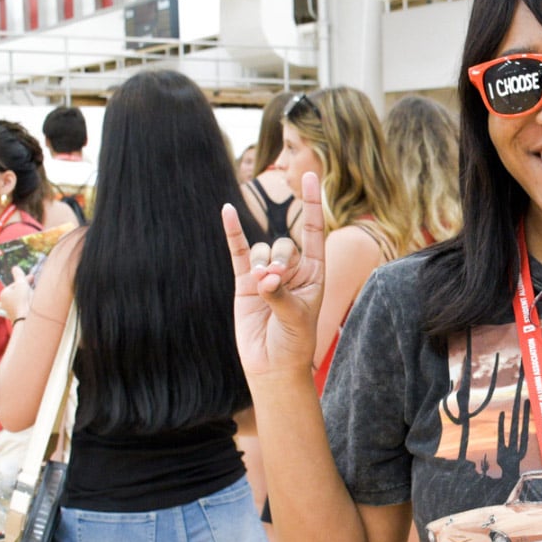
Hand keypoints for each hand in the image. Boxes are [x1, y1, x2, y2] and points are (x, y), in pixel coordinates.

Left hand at [0, 266, 32, 320]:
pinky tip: (33, 304)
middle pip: (17, 292)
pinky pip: (22, 306)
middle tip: (35, 285)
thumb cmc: (23, 300)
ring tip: (35, 295)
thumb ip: (19, 275)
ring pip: (20, 299)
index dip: (24, 280)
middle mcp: (4, 302)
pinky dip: (27, 303)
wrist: (26, 319)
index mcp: (4, 294)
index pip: (15, 284)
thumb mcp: (22, 284)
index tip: (33, 277)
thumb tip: (15, 267)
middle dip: (26, 288)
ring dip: (27, 296)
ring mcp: (10, 310)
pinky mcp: (17, 316)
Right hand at [223, 172, 326, 377]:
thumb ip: (281, 294)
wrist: (272, 365)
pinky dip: (232, 232)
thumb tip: (264, 278)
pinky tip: (226, 211)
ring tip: (264, 289)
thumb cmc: (294, 342)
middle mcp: (292, 270)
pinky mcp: (244, 282)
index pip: (314, 231)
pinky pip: (237, 252)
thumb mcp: (296, 318)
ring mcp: (266, 274)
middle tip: (277, 284)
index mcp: (315, 273)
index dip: (312, 204)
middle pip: (284, 244)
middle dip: (280, 261)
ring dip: (262, 266)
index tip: (311, 176)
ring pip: (262, 251)